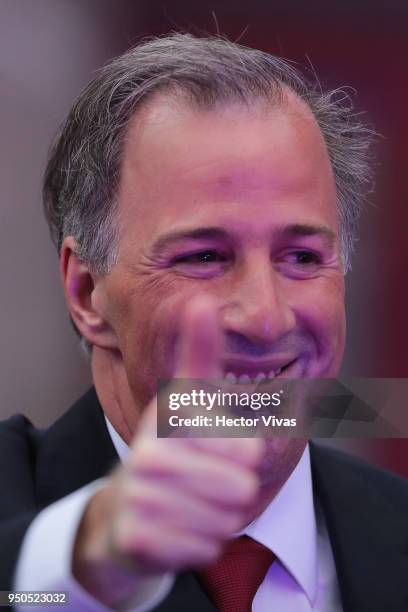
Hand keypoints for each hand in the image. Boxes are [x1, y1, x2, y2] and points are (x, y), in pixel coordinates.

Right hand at [73, 296, 263, 604]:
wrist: (120, 514)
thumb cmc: (165, 451)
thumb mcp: (182, 400)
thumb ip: (198, 355)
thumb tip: (199, 300)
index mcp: (171, 419)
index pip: (246, 447)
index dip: (242, 454)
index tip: (211, 449)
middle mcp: (151, 454)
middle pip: (240, 487)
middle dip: (231, 491)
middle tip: (203, 484)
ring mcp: (140, 497)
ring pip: (226, 521)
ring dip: (216, 518)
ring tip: (189, 505)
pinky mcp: (137, 538)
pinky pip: (205, 548)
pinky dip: (200, 544)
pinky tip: (177, 530)